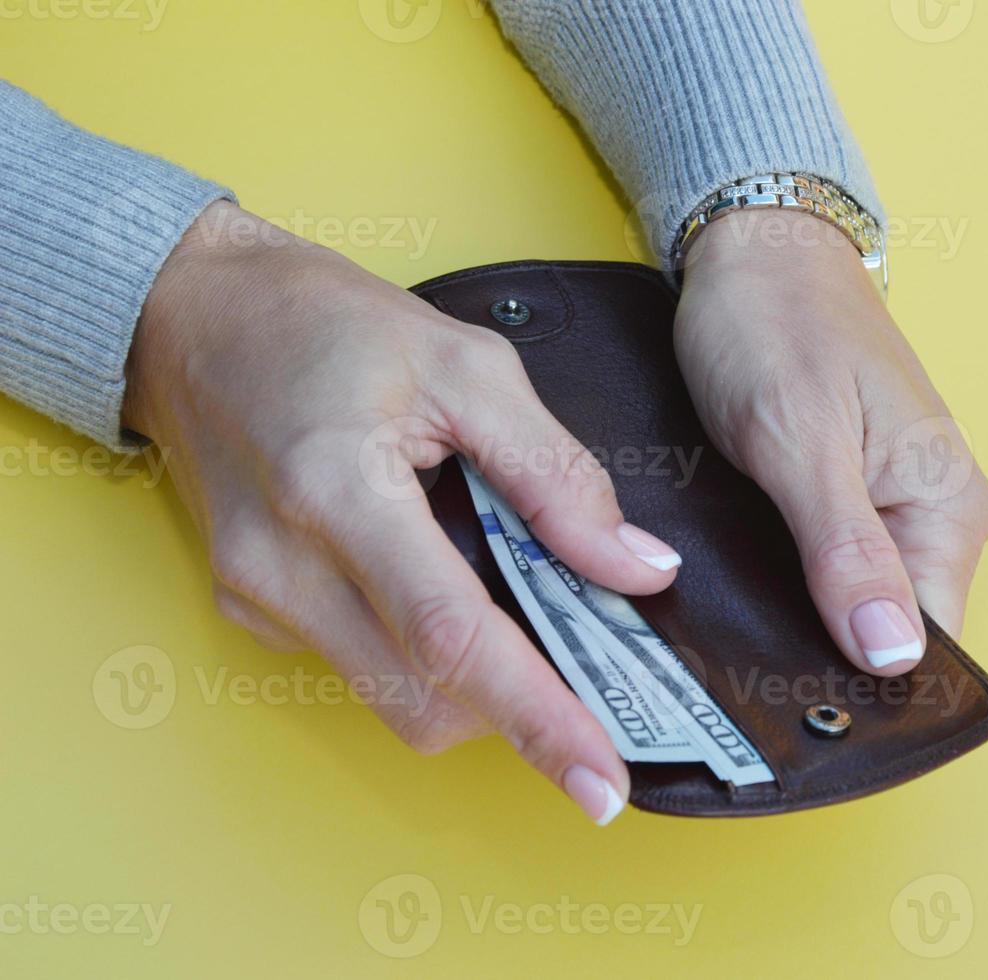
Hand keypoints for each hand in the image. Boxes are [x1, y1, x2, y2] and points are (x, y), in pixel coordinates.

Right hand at [123, 201, 683, 823]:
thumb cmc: (326, 325)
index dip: (538, 716)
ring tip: (526, 612)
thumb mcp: (467, 367)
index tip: (602, 782)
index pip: (451, 637)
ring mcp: (257, 599)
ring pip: (395, 701)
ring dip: (476, 682)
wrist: (193, 317)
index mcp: (336, 490)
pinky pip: (362, 668)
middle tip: (592, 670)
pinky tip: (449, 584)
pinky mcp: (251, 611)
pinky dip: (425, 654)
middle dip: (520, 708)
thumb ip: (557, 475)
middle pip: (426, 701)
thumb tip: (638, 568)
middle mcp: (282, 567)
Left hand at [674, 210, 987, 674]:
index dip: (861, 683)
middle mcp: (936, 516)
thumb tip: (891, 655)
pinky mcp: (856, 495)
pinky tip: (746, 587)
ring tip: (734, 626)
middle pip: (892, 634)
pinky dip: (792, 585)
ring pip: (858, 606)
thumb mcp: (799, 440)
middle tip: (740, 668)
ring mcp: (897, 506)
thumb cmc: (776, 323)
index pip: (927, 647)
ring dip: (803, 621)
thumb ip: (845, 549)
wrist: (754, 249)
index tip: (789, 703)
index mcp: (948, 509)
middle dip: (823, 656)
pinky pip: (835, 569)